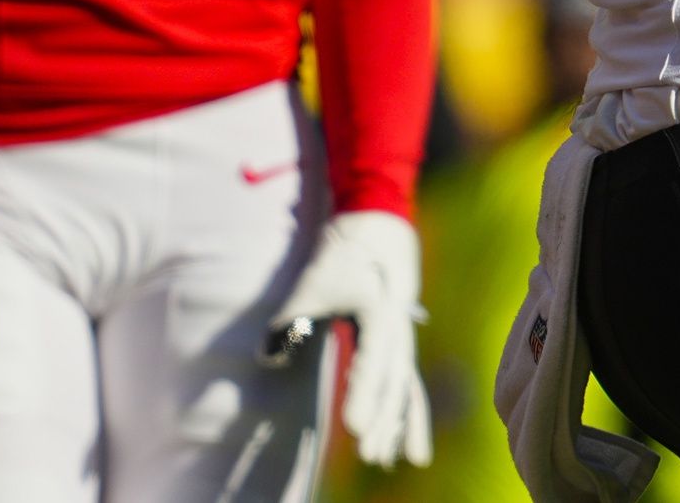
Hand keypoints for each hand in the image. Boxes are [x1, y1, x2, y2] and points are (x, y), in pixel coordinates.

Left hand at [264, 210, 431, 467]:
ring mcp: (404, 333)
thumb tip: (267, 356)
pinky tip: (411, 445)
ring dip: (402, 422)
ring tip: (405, 460)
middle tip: (372, 455)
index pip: (372, 361)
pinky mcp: (401, 338)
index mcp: (381, 310)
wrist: (377, 220)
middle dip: (384, 420)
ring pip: (406, 384)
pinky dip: (410, 410)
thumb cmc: (344, 249)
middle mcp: (399, 325)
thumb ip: (290, 318)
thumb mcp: (314, 279)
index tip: (353, 427)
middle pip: (394, 380)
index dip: (364, 395)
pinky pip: (408, 380)